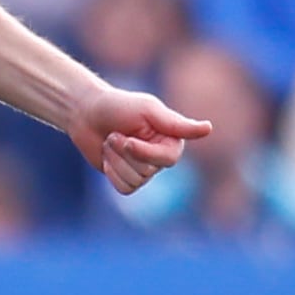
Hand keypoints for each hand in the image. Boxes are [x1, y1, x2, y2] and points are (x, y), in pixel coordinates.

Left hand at [71, 82, 212, 196]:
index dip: (143, 152)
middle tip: (113, 135)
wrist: (86, 113)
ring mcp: (144, 170)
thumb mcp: (147, 110)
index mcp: (172, 140)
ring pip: (135, 181)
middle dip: (124, 153)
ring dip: (115, 160)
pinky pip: (125, 188)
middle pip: (148, 171)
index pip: (167, 159)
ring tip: (109, 142)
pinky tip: (107, 157)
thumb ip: (176, 124)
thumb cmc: (117, 106)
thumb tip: (208, 128)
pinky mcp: (127, 178)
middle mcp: (161, 157)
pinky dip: (111, 172)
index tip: (125, 138)